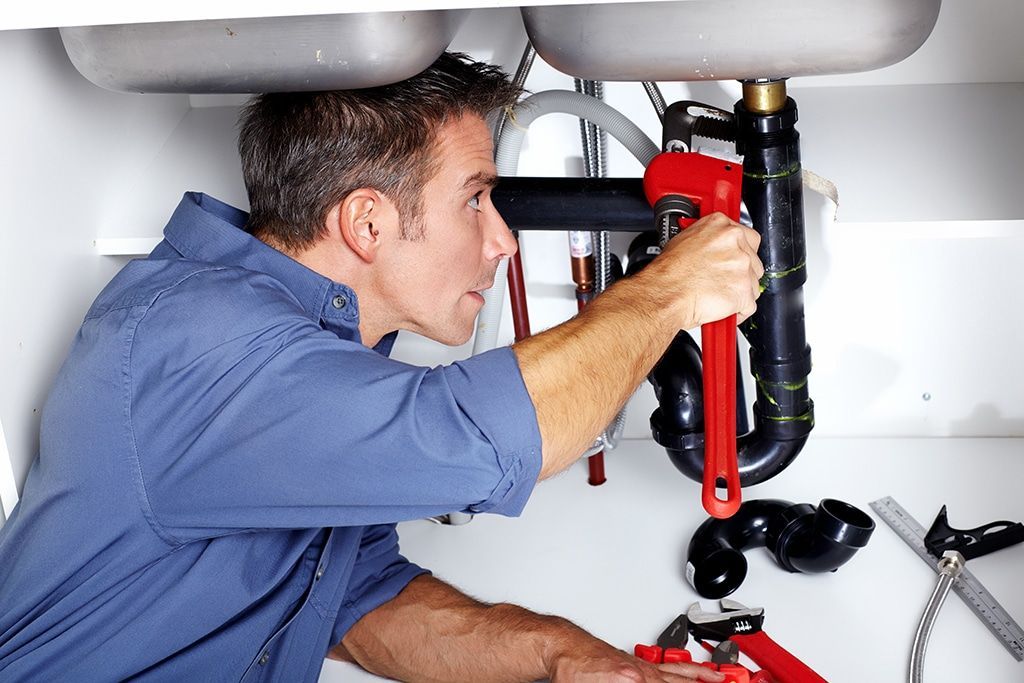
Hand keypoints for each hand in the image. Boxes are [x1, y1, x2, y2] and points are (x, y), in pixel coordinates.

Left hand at [548, 638, 725, 682]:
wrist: (562, 648)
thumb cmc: (571, 672)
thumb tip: (646, 682)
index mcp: (631, 682)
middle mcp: (641, 673)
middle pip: (680, 682)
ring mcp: (642, 666)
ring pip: (680, 673)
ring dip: (702, 677)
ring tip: (720, 679)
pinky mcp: (638, 663)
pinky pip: (670, 666)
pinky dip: (688, 669)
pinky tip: (694, 672)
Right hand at [649, 212, 763, 327]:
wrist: (664, 294)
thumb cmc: (668, 272)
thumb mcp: (684, 240)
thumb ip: (707, 239)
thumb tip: (711, 245)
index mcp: (722, 226)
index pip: (747, 236)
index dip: (740, 251)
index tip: (733, 259)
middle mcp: (735, 244)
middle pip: (753, 261)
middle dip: (741, 274)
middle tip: (722, 280)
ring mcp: (742, 267)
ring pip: (753, 283)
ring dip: (739, 292)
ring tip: (718, 296)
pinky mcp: (744, 291)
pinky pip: (749, 305)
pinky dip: (737, 311)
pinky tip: (722, 309)